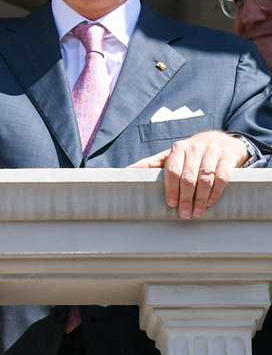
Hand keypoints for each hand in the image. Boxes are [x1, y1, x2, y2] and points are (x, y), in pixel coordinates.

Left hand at [128, 131, 248, 217]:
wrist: (219, 140)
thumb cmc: (189, 153)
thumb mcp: (170, 155)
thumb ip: (150, 164)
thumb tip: (127, 170)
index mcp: (177, 149)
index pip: (172, 170)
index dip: (171, 188)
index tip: (171, 204)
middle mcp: (194, 149)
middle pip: (188, 177)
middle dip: (185, 197)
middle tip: (184, 214)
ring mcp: (212, 152)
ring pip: (205, 178)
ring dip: (200, 198)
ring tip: (197, 212)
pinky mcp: (227, 158)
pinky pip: (222, 177)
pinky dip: (216, 192)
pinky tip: (210, 203)